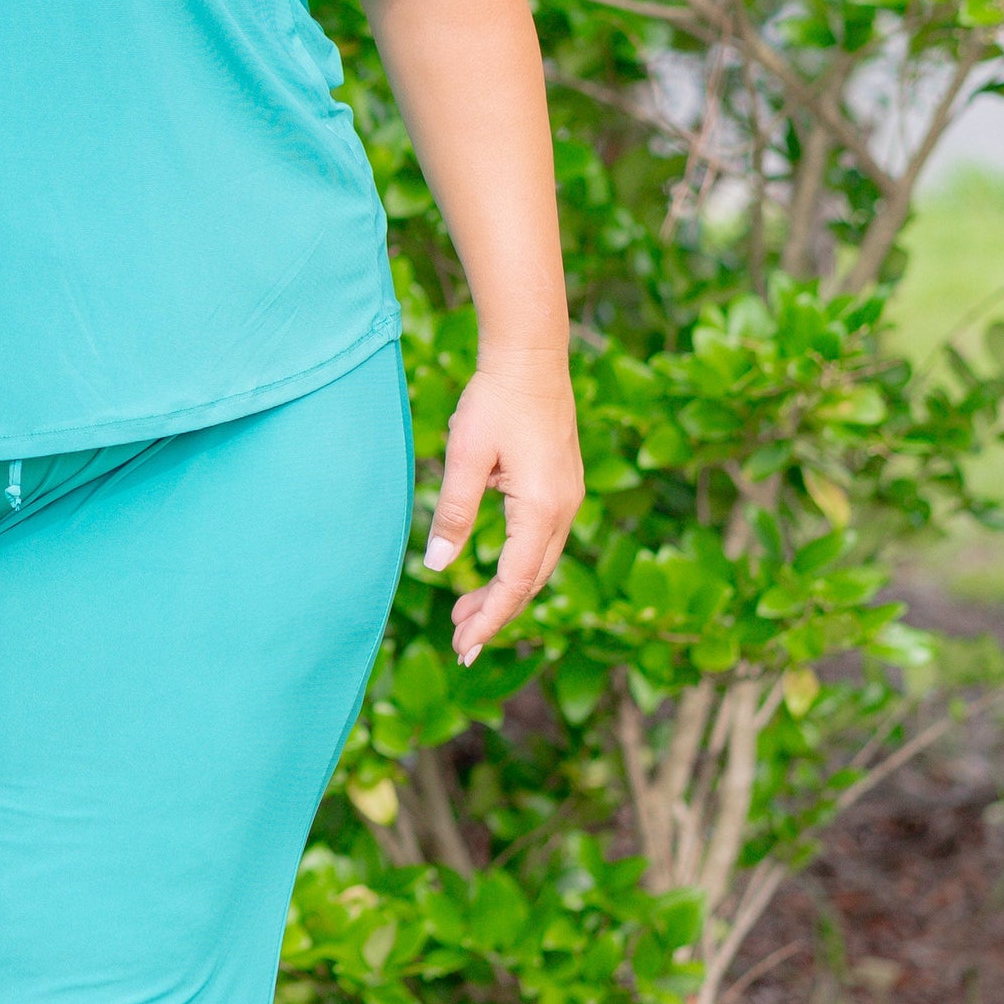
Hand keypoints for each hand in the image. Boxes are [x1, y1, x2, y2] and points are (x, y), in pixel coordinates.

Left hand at [421, 348, 583, 664]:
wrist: (531, 356)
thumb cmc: (495, 401)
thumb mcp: (465, 457)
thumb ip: (453, 513)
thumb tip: (434, 566)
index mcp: (541, 508)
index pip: (515, 582)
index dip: (490, 619)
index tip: (463, 646)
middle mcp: (564, 510)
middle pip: (531, 581)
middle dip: (496, 614)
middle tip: (458, 641)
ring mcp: (568, 499)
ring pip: (538, 563)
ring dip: (505, 591)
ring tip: (464, 612)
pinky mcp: (563, 487)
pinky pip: (542, 542)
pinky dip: (517, 565)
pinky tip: (492, 569)